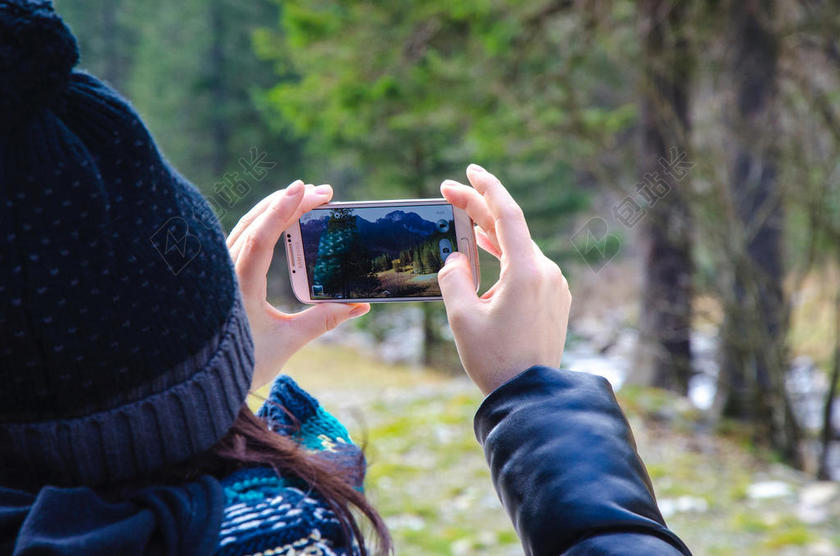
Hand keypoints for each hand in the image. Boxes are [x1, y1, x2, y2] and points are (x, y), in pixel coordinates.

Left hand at [227, 180, 369, 389]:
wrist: (202, 382)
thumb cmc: (244, 363)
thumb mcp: (288, 342)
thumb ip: (323, 320)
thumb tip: (359, 305)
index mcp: (240, 286)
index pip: (261, 237)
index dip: (283, 210)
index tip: (305, 189)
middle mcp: (226, 272)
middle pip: (255, 223)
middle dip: (288, 202)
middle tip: (323, 192)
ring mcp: (222, 271)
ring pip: (247, 227)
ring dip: (276, 208)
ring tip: (305, 197)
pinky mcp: (224, 275)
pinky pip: (243, 238)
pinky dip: (264, 223)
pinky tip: (280, 219)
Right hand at [438, 165, 570, 394]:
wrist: (532, 396)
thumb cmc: (495, 360)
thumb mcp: (462, 318)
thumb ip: (454, 279)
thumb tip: (456, 259)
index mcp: (527, 272)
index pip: (507, 214)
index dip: (487, 188)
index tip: (470, 171)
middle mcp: (547, 273)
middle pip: (510, 229)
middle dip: (479, 209)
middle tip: (450, 192)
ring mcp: (554, 286)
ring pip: (518, 249)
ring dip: (490, 235)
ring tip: (464, 221)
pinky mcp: (554, 300)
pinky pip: (527, 268)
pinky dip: (504, 257)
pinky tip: (486, 257)